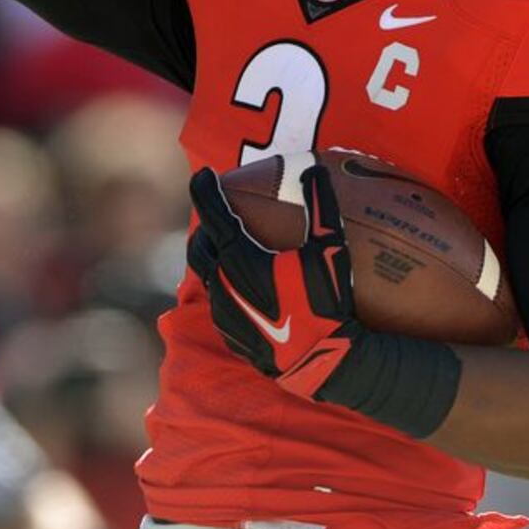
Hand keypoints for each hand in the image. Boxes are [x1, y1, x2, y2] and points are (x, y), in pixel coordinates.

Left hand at [187, 163, 360, 398]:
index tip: (204, 175)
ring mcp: (224, 312)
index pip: (212, 213)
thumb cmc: (326, 303)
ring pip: (205, 277)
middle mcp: (222, 282)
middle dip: (203, 228)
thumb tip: (314, 167)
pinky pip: (218, 305)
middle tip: (217, 218)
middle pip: (198, 246)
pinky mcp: (231, 336)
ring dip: (212, 260)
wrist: (323, 361)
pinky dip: (223, 288)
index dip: (204, 190)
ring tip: (227, 251)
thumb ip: (321, 206)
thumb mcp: (330, 251)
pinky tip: (242, 290)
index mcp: (239, 257)